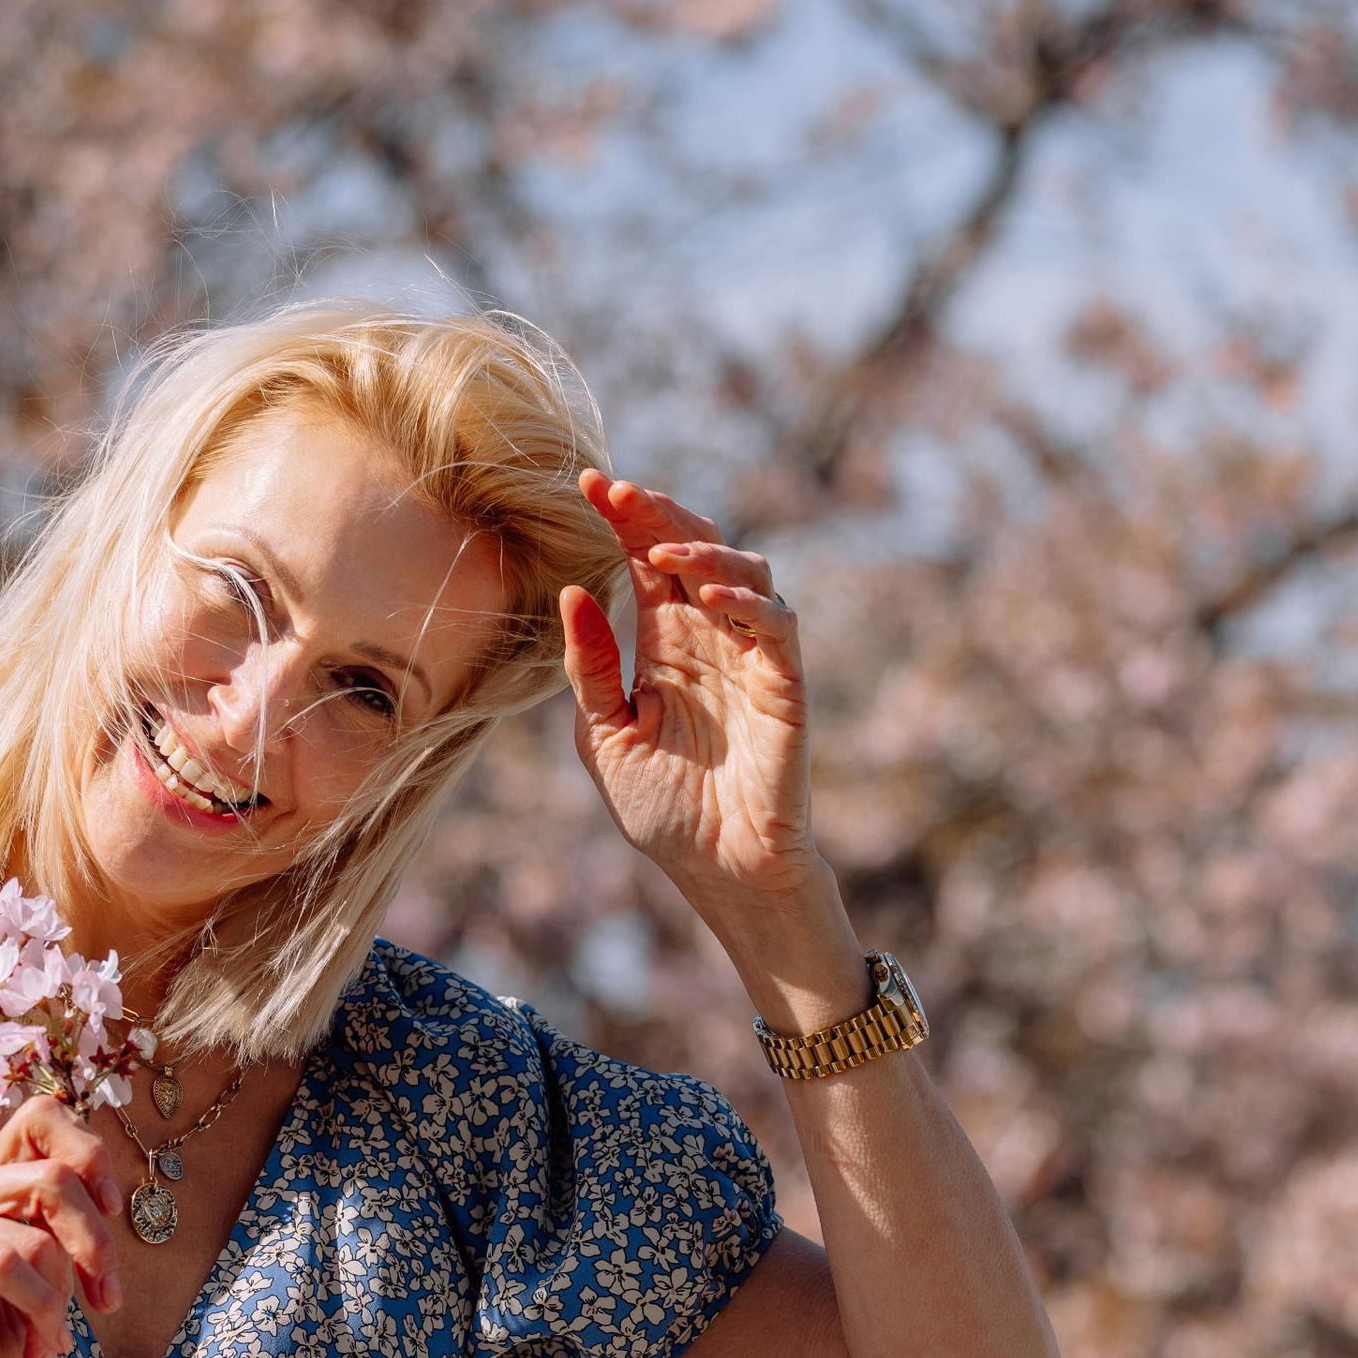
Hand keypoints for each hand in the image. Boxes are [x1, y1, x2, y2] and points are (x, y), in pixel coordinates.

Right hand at [0, 1099, 120, 1357]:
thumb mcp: (45, 1285)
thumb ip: (63, 1236)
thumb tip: (107, 1205)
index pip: (41, 1119)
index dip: (91, 1157)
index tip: (113, 1214)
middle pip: (54, 1174)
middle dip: (97, 1244)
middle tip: (105, 1301)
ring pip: (36, 1234)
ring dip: (63, 1301)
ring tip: (53, 1343)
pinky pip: (7, 1266)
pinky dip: (39, 1314)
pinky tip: (36, 1353)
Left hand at [560, 474, 814, 921]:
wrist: (719, 873)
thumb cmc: (665, 812)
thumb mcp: (604, 736)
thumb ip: (591, 670)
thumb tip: (573, 593)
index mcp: (664, 646)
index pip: (646, 563)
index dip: (623, 520)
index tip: (585, 484)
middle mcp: (709, 640)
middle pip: (693, 549)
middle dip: (657, 514)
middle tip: (616, 491)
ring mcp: (750, 659)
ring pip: (744, 571)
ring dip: (702, 551)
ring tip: (657, 552)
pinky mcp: (785, 686)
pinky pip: (776, 627)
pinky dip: (748, 603)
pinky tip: (708, 598)